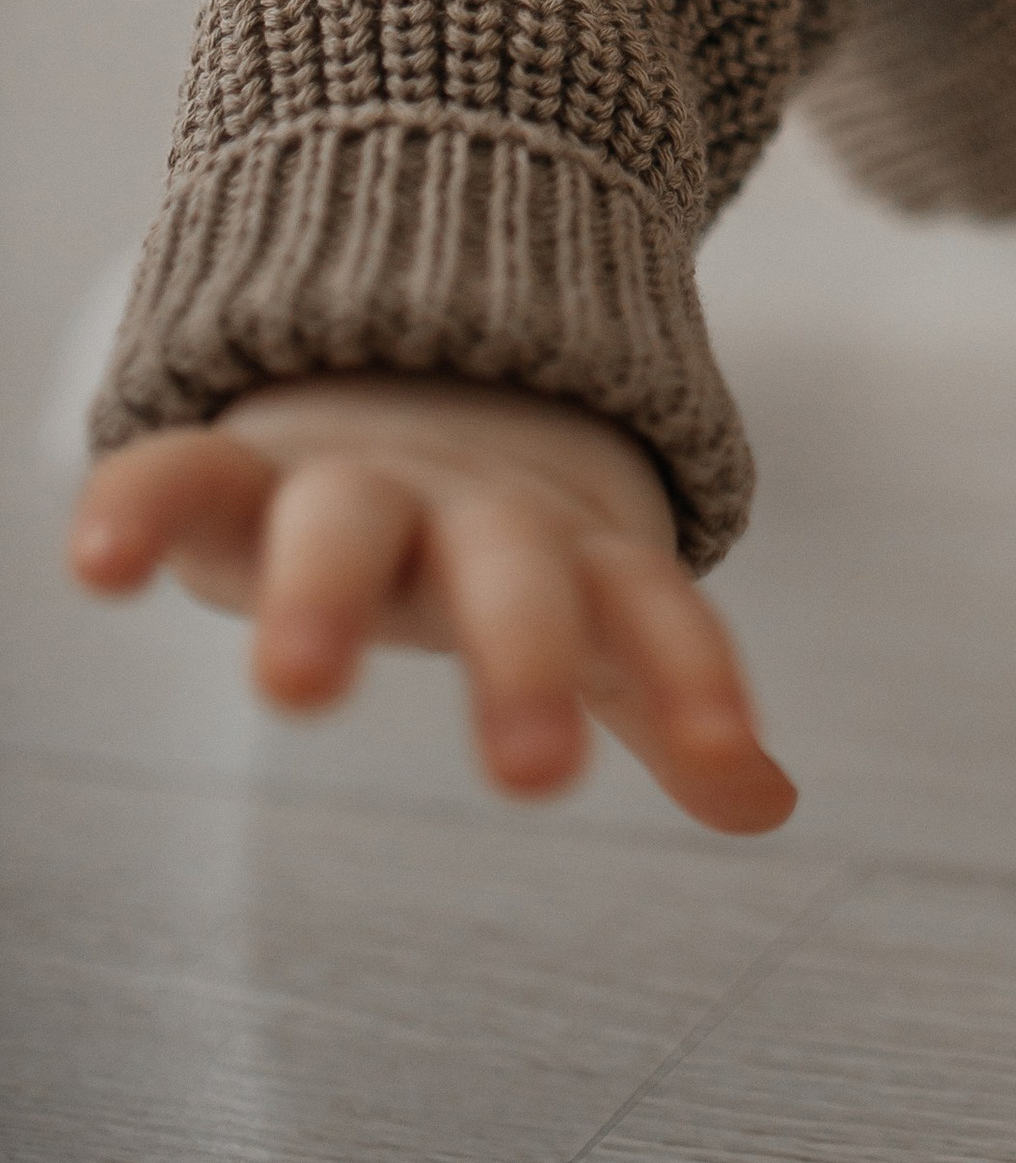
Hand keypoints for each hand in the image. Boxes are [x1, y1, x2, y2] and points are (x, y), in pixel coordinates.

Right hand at [68, 374, 796, 835]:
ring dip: (324, 595)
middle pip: (510, 568)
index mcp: (569, 544)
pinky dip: (140, 507)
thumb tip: (767, 801)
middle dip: (527, 655)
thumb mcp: (592, 603)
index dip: (699, 679)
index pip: (653, 605)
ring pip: (342, 519)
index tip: (735, 767)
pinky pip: (182, 473)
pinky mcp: (235, 471)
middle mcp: (470, 508)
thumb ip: (667, 696)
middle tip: (539, 774)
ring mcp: (353, 479)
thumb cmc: (498, 531)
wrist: (408, 361)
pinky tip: (101, 566)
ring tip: (301, 687)